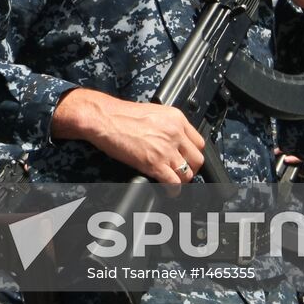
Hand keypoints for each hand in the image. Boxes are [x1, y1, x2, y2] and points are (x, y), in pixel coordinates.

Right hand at [52, 88, 204, 182]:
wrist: (104, 118)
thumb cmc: (120, 115)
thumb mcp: (151, 112)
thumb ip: (166, 126)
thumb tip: (171, 139)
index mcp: (176, 118)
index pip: (199, 142)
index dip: (193, 153)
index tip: (187, 158)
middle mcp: (175, 133)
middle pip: (197, 159)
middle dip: (191, 168)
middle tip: (181, 171)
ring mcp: (166, 149)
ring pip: (188, 173)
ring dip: (181, 180)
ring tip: (173, 182)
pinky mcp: (154, 163)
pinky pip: (174, 183)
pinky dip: (173, 190)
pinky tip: (168, 190)